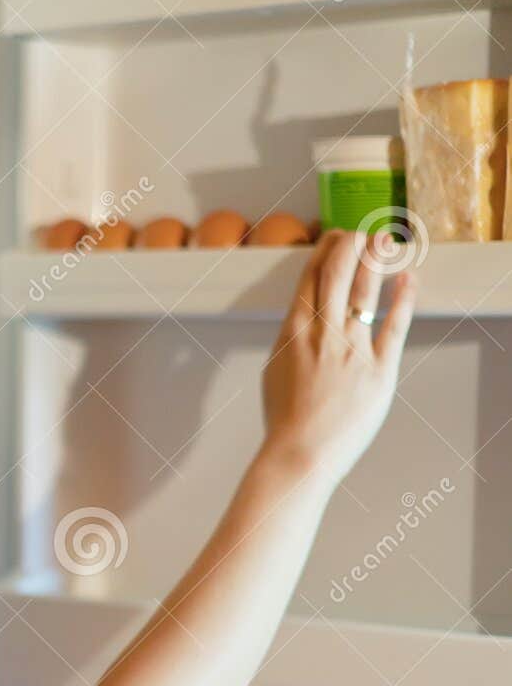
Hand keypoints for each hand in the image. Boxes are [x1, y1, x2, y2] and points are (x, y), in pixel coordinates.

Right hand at [260, 228, 417, 484]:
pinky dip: (403, 296)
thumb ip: (293, 339)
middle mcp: (323, 332)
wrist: (300, 453)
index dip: (325, 249)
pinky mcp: (378, 368)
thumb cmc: (286, 421)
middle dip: (351, 243)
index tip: (335, 237)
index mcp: (293, 331)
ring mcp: (352, 348)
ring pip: (365, 288)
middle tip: (361, 232)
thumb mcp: (276, 369)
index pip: (310, 276)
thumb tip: (304, 320)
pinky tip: (408, 278)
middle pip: (338, 270)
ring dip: (375, 258)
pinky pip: (394, 323)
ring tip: (383, 240)